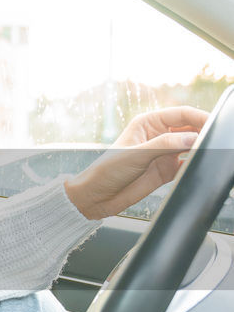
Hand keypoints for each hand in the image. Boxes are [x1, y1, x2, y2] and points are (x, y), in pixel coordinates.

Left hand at [63, 106, 207, 220]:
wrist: (96, 197)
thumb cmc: (107, 170)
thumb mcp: (136, 154)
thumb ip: (165, 144)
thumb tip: (193, 137)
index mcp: (148, 123)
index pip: (181, 113)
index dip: (199, 116)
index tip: (212, 123)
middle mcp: (158, 136)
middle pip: (190, 128)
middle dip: (203, 131)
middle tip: (213, 139)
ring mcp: (163, 154)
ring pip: (191, 145)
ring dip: (201, 147)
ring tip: (208, 152)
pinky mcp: (166, 171)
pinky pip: (187, 164)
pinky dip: (195, 164)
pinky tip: (199, 165)